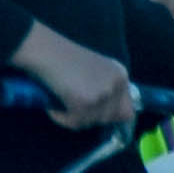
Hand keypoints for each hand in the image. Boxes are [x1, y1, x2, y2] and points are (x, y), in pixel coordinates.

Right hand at [14, 26, 137, 132]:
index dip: (112, 116)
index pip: (128, 111)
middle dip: (90, 117)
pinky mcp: (85, 102)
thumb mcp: (94, 72)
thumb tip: (110, 117)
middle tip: (72, 108)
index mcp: (121, 75)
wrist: (45, 50)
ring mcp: (102, 94)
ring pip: (91, 122)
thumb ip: (105, 89)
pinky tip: (53, 106)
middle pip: (109, 119)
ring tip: (60, 103)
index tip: (97, 117)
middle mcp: (116, 84)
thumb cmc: (63, 58)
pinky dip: (62, 118)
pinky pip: (74, 122)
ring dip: (74, 118)